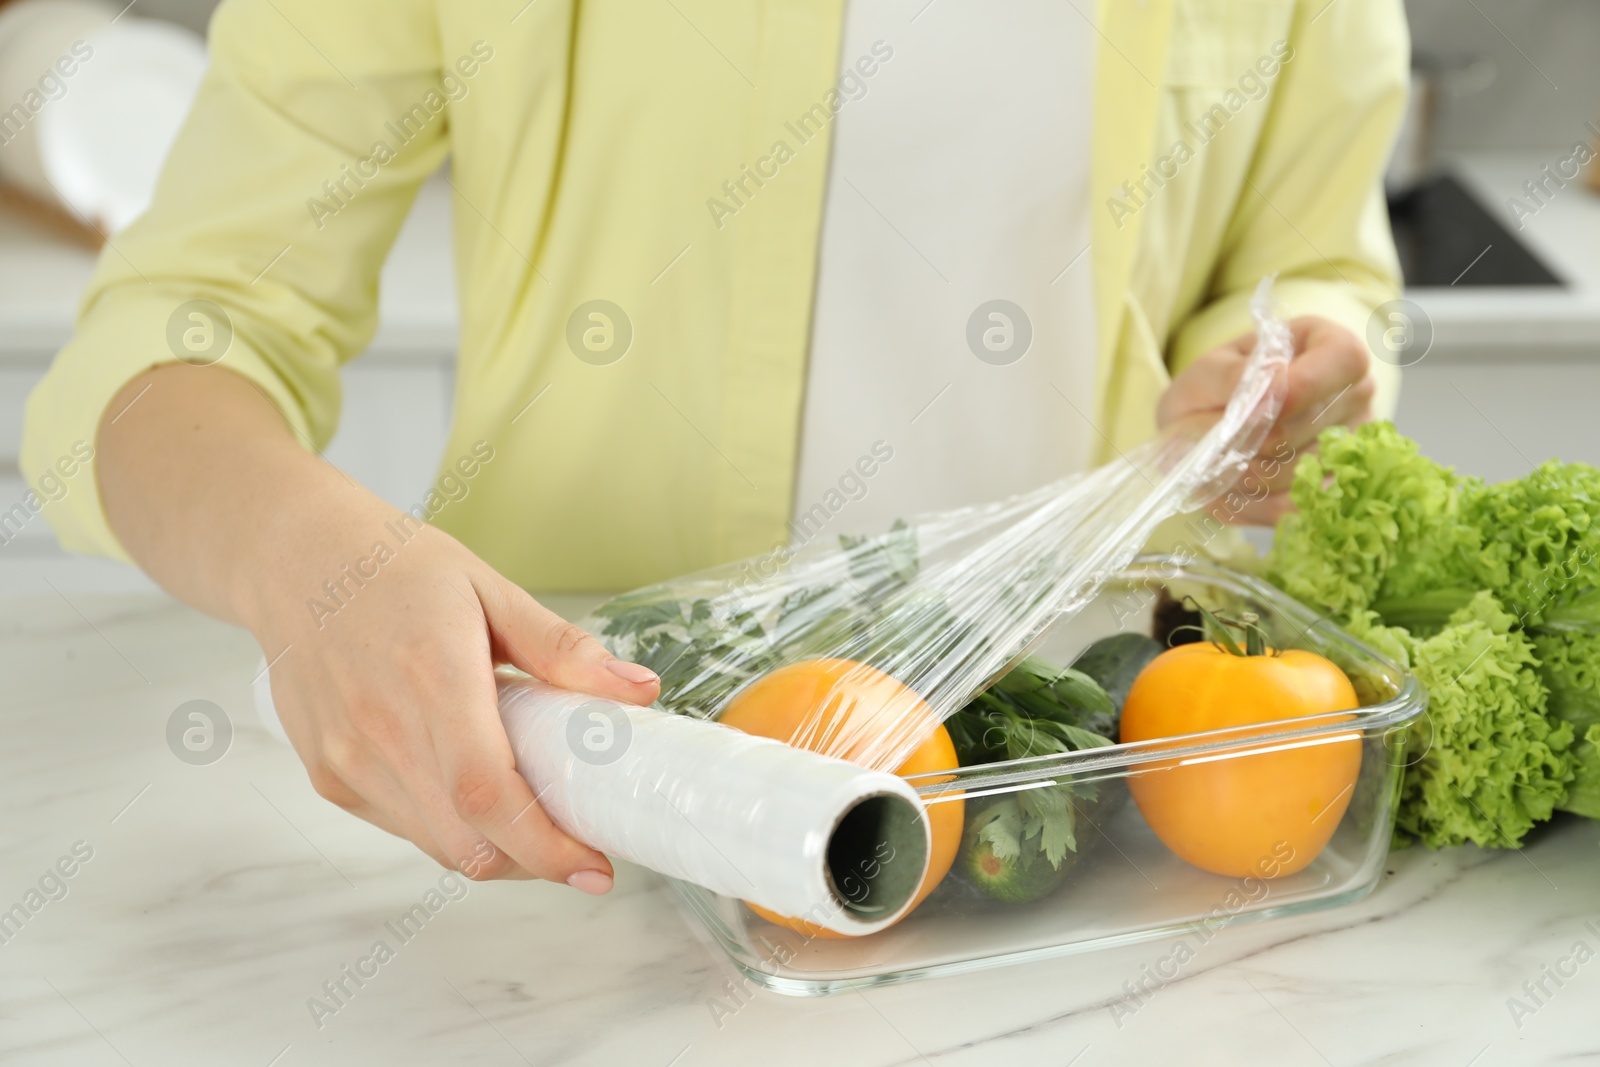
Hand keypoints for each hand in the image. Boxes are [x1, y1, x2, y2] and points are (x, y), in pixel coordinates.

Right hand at [246, 488, 660, 889]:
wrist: (294, 562)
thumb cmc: (396, 568)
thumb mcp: (489, 589)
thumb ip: (562, 648)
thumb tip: (639, 690)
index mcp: (433, 677)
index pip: (489, 794)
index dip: (546, 847)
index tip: (596, 868)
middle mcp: (381, 730)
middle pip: (468, 841)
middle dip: (535, 863)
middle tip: (583, 851)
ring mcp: (347, 760)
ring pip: (438, 845)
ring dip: (497, 852)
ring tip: (537, 820)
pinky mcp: (328, 776)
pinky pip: (404, 826)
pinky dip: (451, 829)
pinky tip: (476, 795)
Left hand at [1157, 316, 1375, 524]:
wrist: (1204, 428)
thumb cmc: (1214, 389)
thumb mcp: (1209, 371)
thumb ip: (1233, 376)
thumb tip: (1268, 387)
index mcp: (1330, 347)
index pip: (1344, 359)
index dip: (1300, 386)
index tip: (1252, 407)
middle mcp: (1355, 395)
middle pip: (1314, 426)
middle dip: (1254, 440)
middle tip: (1214, 439)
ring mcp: (1351, 446)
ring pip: (1301, 472)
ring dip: (1246, 474)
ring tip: (1215, 462)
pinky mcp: (1331, 491)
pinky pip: (1293, 508)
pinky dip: (1249, 503)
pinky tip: (1228, 487)